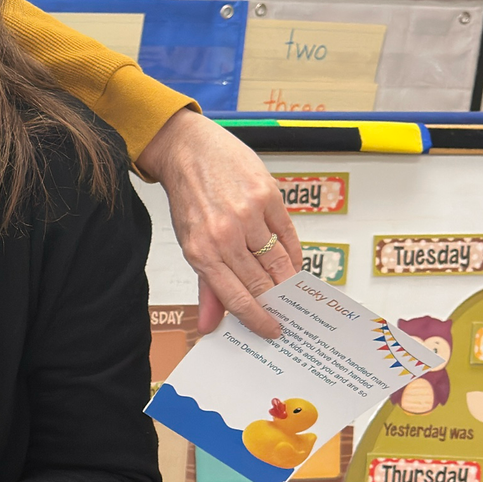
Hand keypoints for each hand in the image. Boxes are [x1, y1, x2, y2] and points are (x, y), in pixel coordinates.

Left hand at [135, 107, 300, 336]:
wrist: (188, 150)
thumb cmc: (190, 200)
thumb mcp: (190, 243)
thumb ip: (206, 286)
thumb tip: (210, 326)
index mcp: (202, 252)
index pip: (236, 298)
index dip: (258, 319)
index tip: (272, 330)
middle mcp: (225, 235)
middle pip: (261, 283)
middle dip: (277, 304)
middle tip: (289, 315)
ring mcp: (248, 214)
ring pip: (279, 261)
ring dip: (288, 280)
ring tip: (293, 292)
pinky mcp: (267, 195)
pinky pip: (288, 234)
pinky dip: (293, 253)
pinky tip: (293, 264)